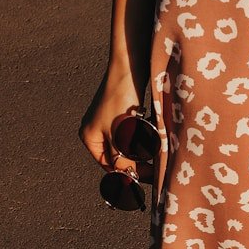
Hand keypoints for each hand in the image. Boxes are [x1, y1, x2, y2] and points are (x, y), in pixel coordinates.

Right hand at [77, 62, 152, 181]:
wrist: (129, 69)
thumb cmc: (121, 100)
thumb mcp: (121, 135)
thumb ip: (123, 158)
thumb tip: (127, 176)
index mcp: (90, 138)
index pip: (110, 166)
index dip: (128, 174)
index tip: (148, 180)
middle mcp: (97, 131)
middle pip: (120, 156)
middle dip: (138, 162)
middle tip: (157, 170)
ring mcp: (110, 123)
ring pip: (130, 146)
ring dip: (144, 151)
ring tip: (159, 156)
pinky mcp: (124, 115)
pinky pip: (135, 134)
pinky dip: (145, 138)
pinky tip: (156, 140)